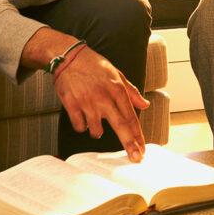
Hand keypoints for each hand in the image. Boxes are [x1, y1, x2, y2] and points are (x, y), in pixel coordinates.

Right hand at [52, 46, 149, 161]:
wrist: (68, 57)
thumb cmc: (94, 65)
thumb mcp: (117, 74)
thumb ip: (131, 92)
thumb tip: (145, 104)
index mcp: (117, 89)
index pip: (130, 116)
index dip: (137, 134)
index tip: (142, 148)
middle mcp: (104, 97)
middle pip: (120, 126)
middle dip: (129, 144)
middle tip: (136, 157)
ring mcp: (87, 102)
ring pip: (96, 130)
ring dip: (98, 132)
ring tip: (96, 120)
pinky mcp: (71, 105)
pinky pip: (79, 126)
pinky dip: (82, 126)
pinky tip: (82, 117)